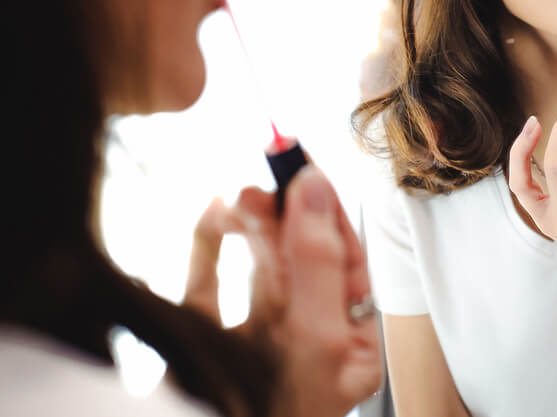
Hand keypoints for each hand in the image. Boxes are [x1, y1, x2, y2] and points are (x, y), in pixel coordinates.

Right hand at [183, 165, 383, 416]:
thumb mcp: (316, 338)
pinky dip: (210, 246)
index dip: (327, 209)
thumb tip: (315, 188)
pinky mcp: (209, 341)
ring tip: (238, 197)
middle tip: (264, 179)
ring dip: (251, 224)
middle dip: (285, 214)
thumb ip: (319, 261)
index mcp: (346, 343)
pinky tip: (211, 216)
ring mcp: (256, 341)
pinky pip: (212, 282)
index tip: (306, 165)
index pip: (347, 259)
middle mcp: (306, 339)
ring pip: (259, 264)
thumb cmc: (284, 414)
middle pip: (302, 257)